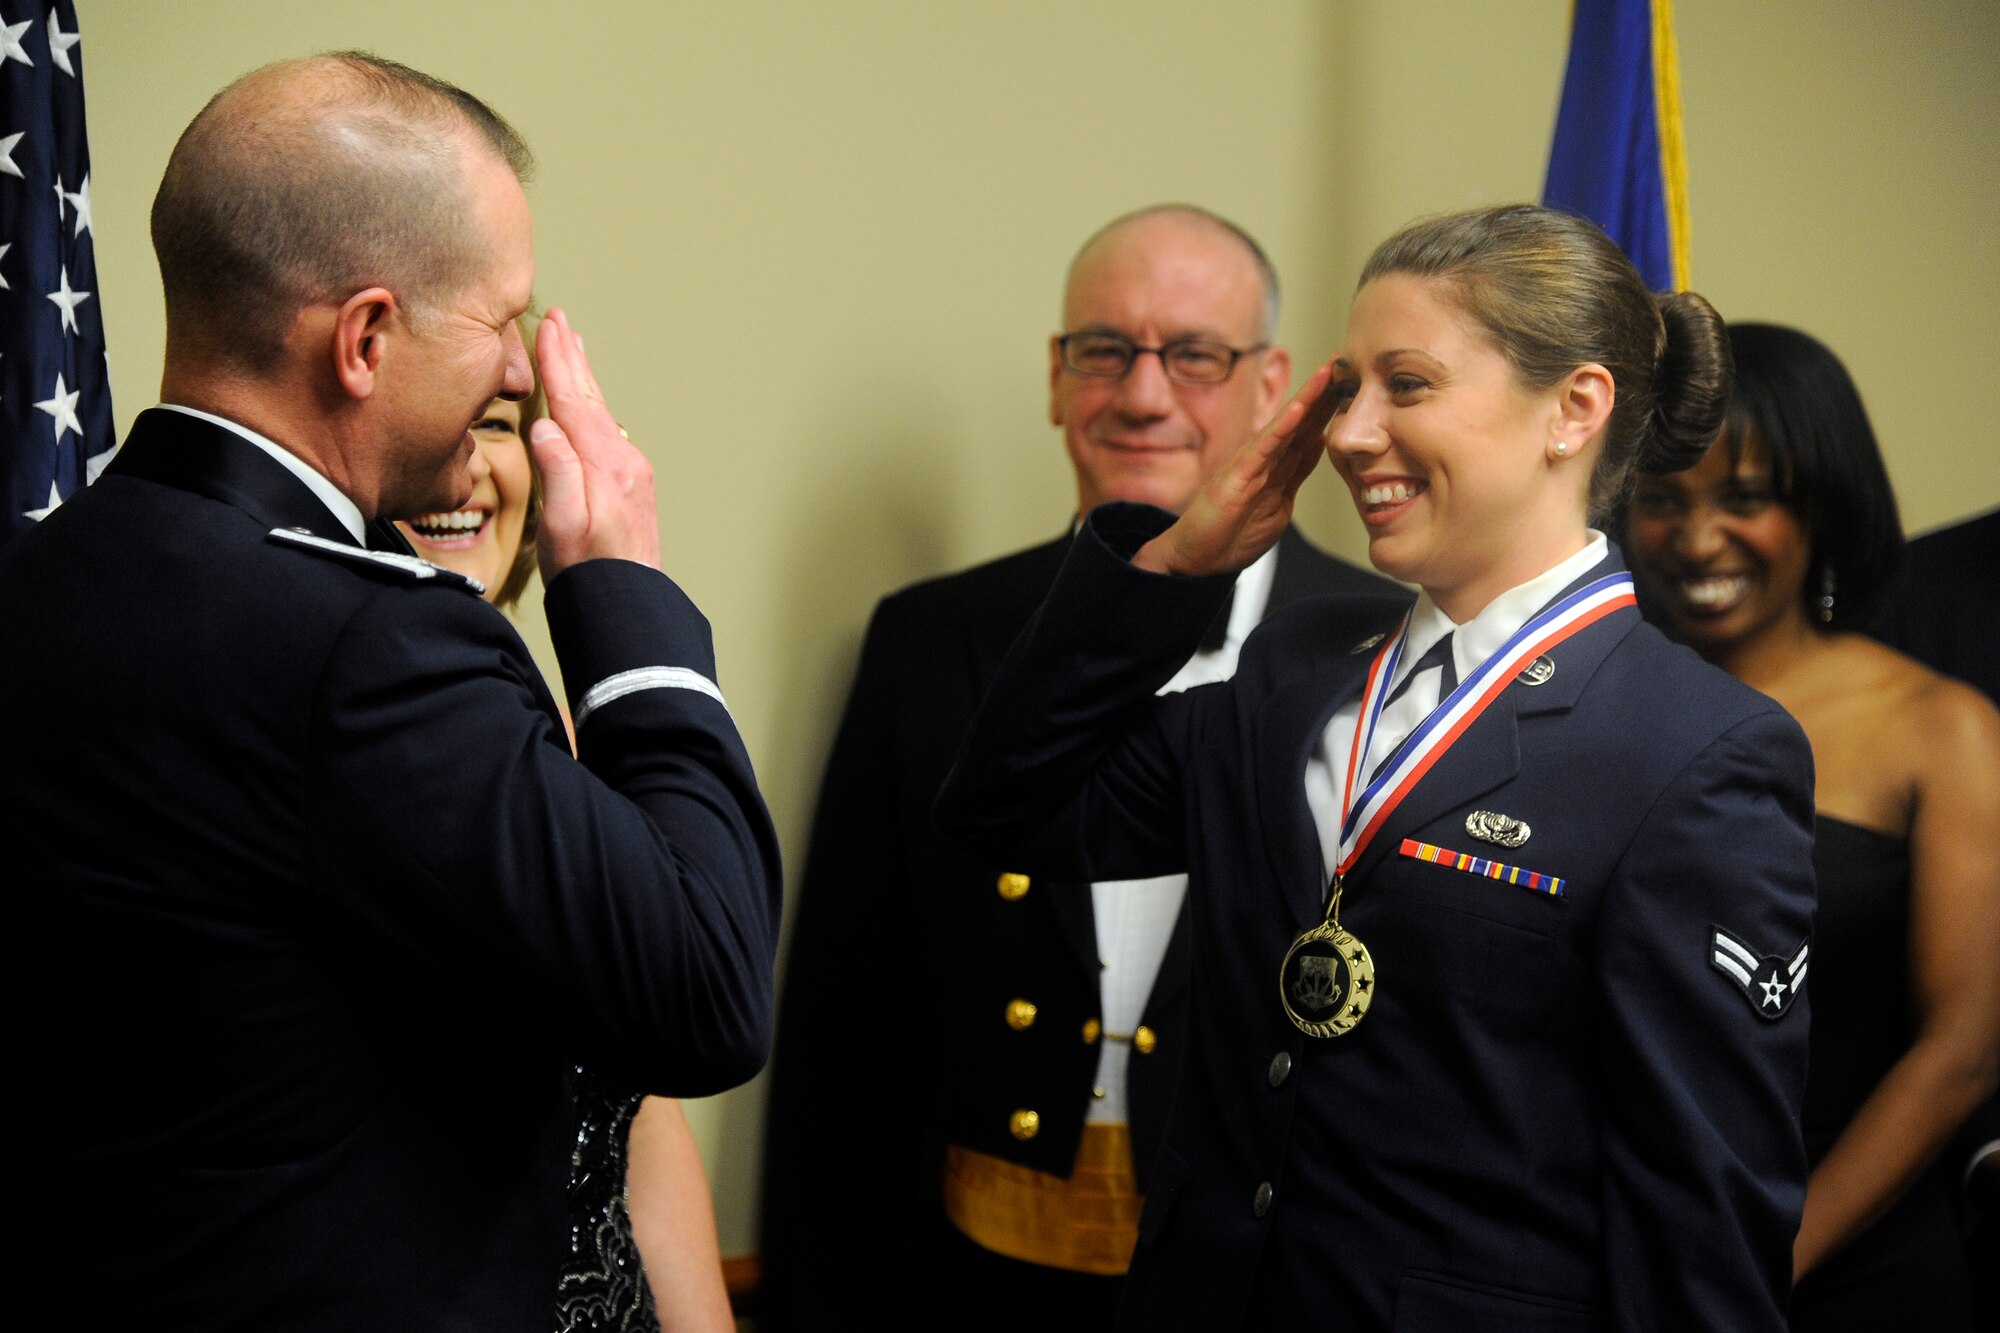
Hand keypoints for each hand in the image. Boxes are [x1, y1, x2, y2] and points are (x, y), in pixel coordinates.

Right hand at [528, 308, 661, 577]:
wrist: (628, 605)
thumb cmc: (589, 574)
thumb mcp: (562, 526)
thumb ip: (558, 472)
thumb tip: (546, 426)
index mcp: (604, 464)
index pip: (574, 400)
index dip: (557, 361)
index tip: (548, 324)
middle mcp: (624, 461)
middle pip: (591, 397)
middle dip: (573, 356)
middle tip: (561, 318)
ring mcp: (632, 472)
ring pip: (601, 411)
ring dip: (585, 376)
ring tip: (574, 346)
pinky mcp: (632, 485)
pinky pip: (607, 430)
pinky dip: (593, 405)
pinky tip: (588, 403)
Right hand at [1133, 358, 1337, 576]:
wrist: (1195, 560)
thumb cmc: (1230, 536)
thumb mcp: (1278, 504)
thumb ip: (1296, 474)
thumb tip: (1319, 446)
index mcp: (1276, 468)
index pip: (1309, 432)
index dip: (1330, 407)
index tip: (1353, 384)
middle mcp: (1264, 460)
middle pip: (1300, 421)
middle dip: (1324, 392)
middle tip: (1346, 360)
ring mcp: (1250, 466)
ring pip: (1285, 426)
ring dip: (1307, 398)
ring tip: (1328, 372)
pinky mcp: (1236, 477)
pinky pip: (1264, 449)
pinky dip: (1282, 427)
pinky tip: (1299, 408)